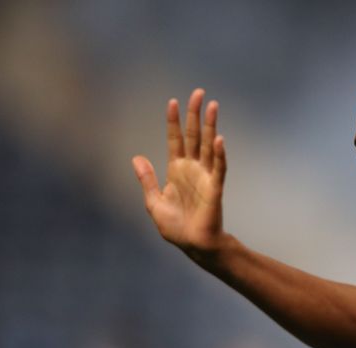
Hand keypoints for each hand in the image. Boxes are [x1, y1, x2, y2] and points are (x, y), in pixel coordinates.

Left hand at [132, 88, 226, 257]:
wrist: (193, 245)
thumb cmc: (176, 227)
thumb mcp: (154, 202)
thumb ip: (146, 180)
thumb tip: (136, 157)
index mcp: (177, 170)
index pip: (175, 139)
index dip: (174, 121)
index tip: (173, 101)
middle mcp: (192, 169)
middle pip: (194, 135)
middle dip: (195, 114)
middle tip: (199, 93)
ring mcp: (205, 176)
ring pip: (208, 145)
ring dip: (210, 126)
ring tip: (213, 105)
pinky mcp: (215, 188)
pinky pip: (218, 168)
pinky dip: (218, 154)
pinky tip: (218, 139)